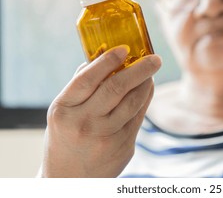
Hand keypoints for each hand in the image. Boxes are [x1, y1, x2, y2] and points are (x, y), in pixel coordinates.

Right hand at [41, 45, 161, 176]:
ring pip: (133, 101)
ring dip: (146, 82)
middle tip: (154, 58)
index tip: (125, 48)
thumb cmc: (66, 136)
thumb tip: (102, 55)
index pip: (88, 79)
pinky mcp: (123, 145)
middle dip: (140, 69)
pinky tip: (147, 88)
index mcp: (64, 110)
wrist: (69, 178)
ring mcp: (106, 136)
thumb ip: (81, 85)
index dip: (108, 61)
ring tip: (151, 71)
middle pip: (116, 88)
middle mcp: (84, 123)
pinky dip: (145, 98)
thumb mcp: (63, 111)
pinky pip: (139, 115)